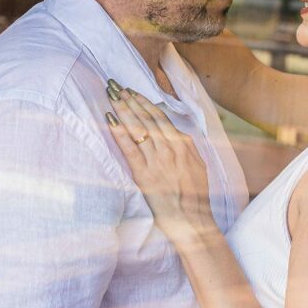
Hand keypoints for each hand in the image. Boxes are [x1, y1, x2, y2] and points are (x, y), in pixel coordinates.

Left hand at [106, 86, 215, 243]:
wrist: (192, 222)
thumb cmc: (195, 198)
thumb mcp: (199, 167)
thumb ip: (188, 149)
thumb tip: (180, 135)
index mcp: (184, 145)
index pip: (161, 117)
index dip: (145, 102)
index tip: (133, 91)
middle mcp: (170, 149)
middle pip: (147, 117)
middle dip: (131, 99)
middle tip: (116, 85)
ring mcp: (157, 160)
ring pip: (138, 128)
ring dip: (123, 109)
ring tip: (112, 94)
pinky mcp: (144, 174)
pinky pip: (129, 148)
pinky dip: (118, 132)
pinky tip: (109, 119)